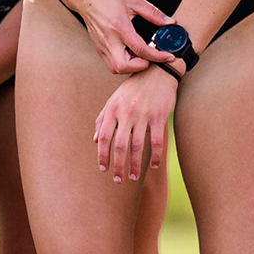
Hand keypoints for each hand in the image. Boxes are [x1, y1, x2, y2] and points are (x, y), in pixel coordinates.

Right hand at [72, 0, 173, 73]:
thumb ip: (153, 13)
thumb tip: (170, 22)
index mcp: (120, 27)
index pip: (140, 50)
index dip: (158, 56)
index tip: (169, 56)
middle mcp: (109, 40)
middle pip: (124, 67)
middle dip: (141, 66)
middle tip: (150, 56)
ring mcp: (102, 46)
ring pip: (116, 68)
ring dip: (132, 66)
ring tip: (140, 54)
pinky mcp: (99, 48)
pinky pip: (111, 64)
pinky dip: (124, 63)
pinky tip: (130, 52)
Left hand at [94, 67, 177, 182]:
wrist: (156, 73)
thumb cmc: (132, 89)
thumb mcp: (114, 100)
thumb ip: (103, 119)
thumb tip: (94, 140)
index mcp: (113, 110)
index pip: (103, 137)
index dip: (102, 155)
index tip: (103, 169)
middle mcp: (126, 113)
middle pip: (120, 146)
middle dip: (118, 166)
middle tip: (118, 180)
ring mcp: (143, 115)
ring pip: (138, 146)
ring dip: (135, 165)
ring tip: (133, 177)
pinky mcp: (159, 116)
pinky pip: (157, 141)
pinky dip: (155, 156)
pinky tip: (152, 166)